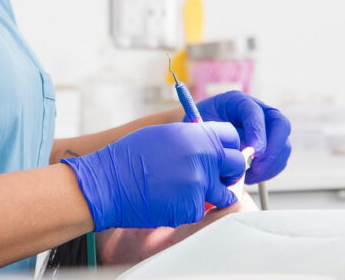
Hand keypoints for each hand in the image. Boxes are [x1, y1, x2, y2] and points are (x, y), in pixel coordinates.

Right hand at [61, 122, 245, 230]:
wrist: (108, 183)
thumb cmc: (129, 157)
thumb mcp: (164, 134)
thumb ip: (191, 137)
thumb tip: (209, 143)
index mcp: (196, 134)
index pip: (232, 137)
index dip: (228, 146)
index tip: (221, 154)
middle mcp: (202, 156)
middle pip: (236, 164)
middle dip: (228, 171)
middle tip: (213, 176)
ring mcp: (199, 183)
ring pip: (225, 193)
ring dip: (213, 194)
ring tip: (188, 191)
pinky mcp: (192, 208)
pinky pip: (202, 210)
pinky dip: (190, 209)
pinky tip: (170, 202)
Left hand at [190, 91, 291, 183]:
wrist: (198, 137)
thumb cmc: (197, 131)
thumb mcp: (203, 129)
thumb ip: (223, 137)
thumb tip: (244, 152)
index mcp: (237, 101)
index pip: (255, 111)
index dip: (257, 131)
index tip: (253, 153)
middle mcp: (257, 110)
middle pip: (280, 124)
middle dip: (272, 149)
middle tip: (257, 168)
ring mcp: (267, 127)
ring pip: (284, 144)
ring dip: (271, 164)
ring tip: (250, 176)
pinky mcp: (270, 143)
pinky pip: (280, 158)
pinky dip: (270, 170)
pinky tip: (251, 176)